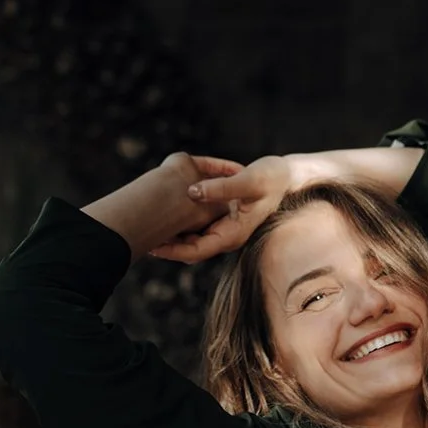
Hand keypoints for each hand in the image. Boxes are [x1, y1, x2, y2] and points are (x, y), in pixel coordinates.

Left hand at [149, 155, 292, 262]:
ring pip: (192, 239)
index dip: (173, 250)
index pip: (197, 251)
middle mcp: (227, 235)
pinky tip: (166, 211)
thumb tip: (192, 192)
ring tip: (147, 225)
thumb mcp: (248, 180)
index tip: (153, 246)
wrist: (287, 177)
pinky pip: (197, 226)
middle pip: (190, 249)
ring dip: (172, 234)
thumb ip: (221, 187)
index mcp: (233, 234)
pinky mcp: (221, 219)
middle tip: (141, 235)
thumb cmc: (271, 179)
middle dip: (167, 245)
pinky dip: (182, 222)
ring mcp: (224, 228)